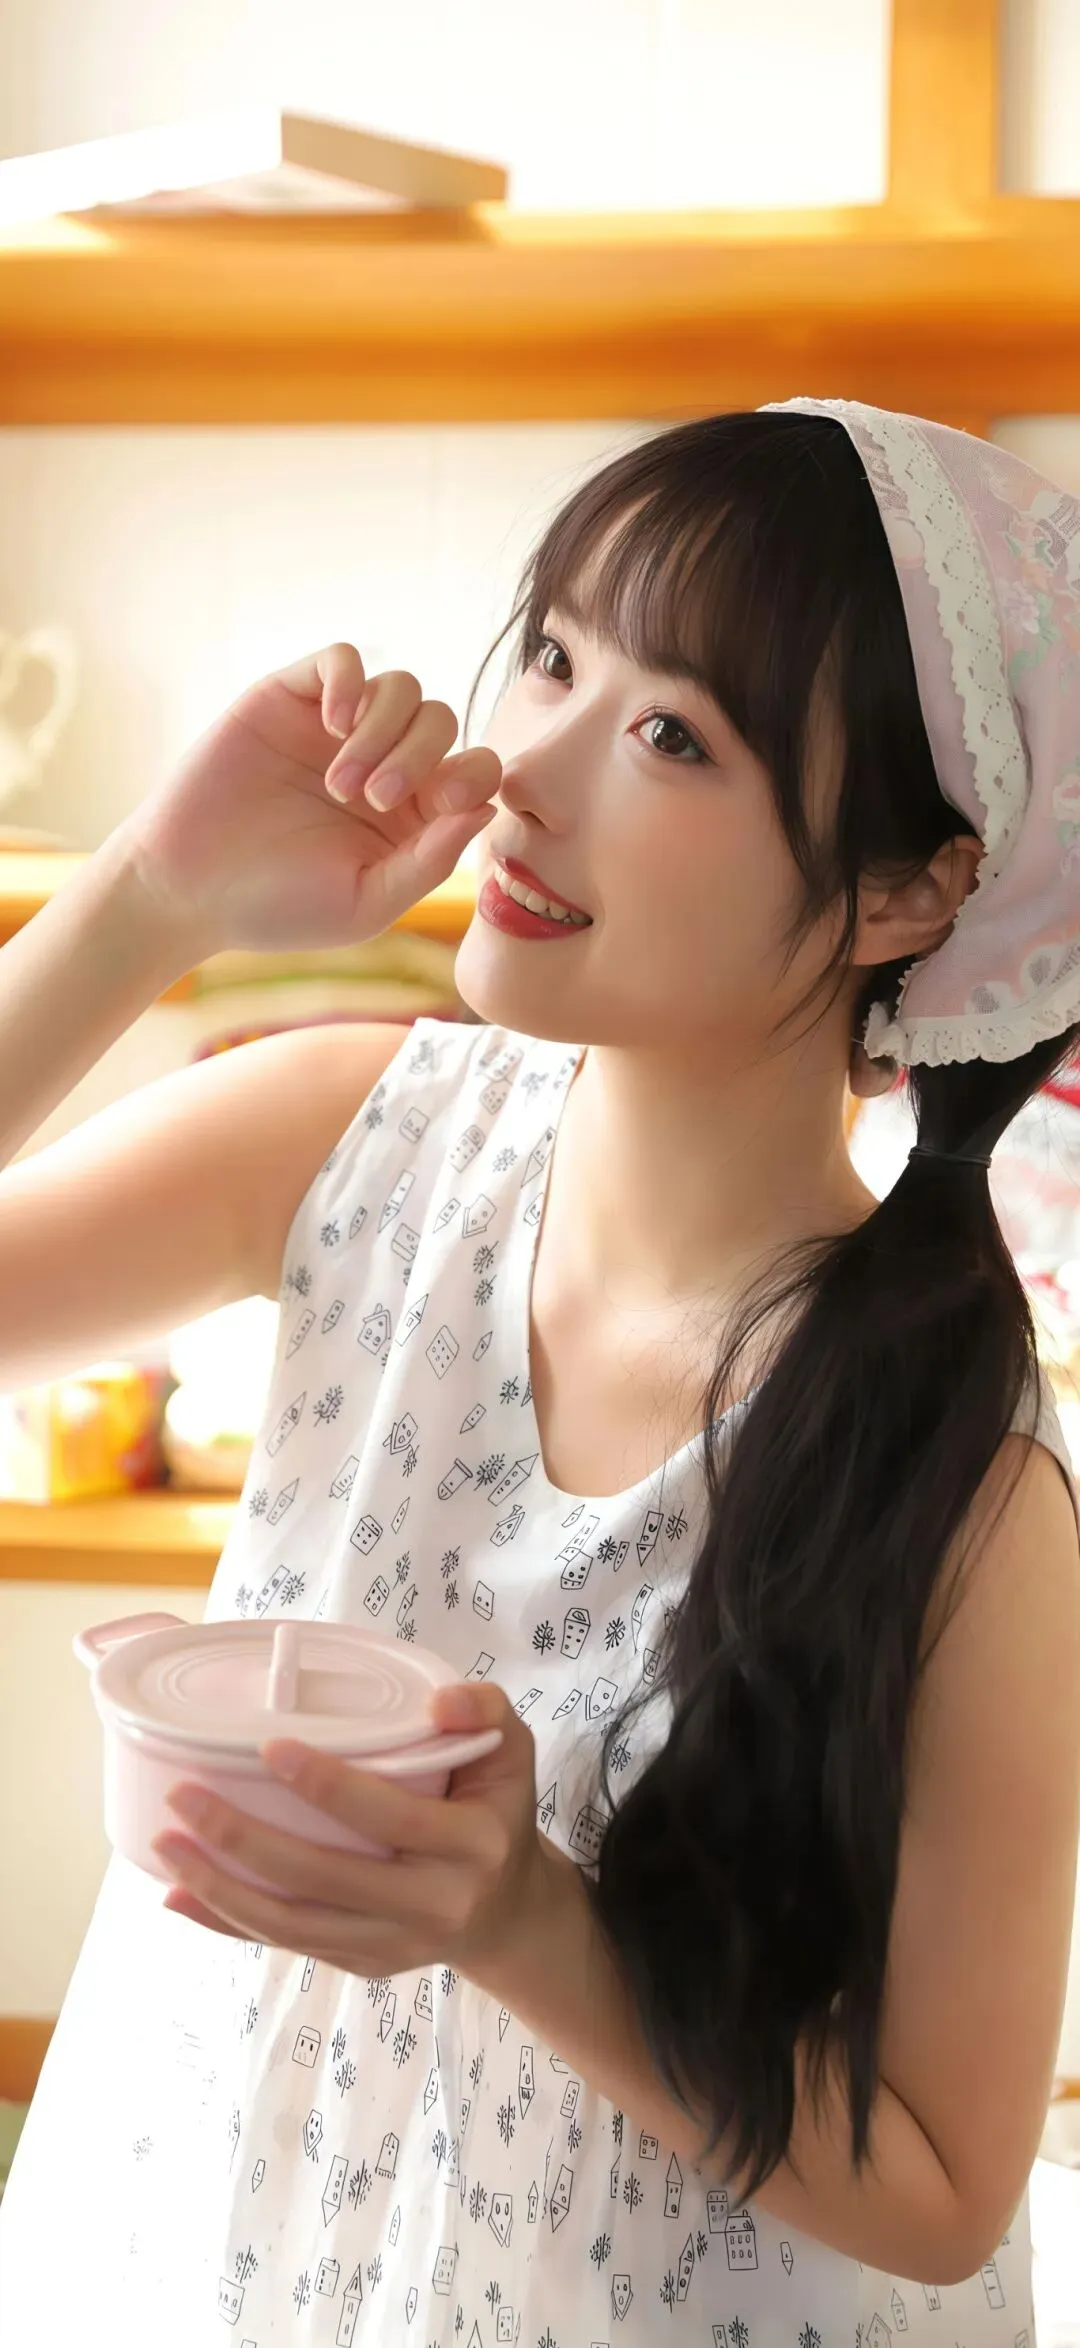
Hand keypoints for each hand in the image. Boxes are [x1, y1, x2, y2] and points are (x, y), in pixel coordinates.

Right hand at [118, 643, 499, 960]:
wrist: (186, 888)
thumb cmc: (276, 906)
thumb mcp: (367, 901)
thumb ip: (430, 859)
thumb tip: (488, 806)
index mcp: (411, 815)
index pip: (472, 769)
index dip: (474, 774)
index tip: (446, 801)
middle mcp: (381, 763)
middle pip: (440, 720)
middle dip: (420, 755)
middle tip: (373, 798)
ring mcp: (334, 728)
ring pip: (401, 688)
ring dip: (383, 730)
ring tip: (340, 782)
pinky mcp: (289, 698)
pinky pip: (342, 659)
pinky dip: (350, 682)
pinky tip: (332, 725)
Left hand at [151, 1681, 547, 1982]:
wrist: (508, 1912)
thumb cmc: (496, 1810)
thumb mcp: (513, 1751)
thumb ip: (485, 1709)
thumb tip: (435, 1700)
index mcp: (473, 1844)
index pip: (389, 1814)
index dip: (326, 1784)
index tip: (266, 1747)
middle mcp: (434, 1903)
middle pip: (323, 1877)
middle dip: (243, 1839)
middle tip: (183, 1795)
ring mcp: (394, 1944)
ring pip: (294, 1925)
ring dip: (220, 1888)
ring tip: (165, 1845)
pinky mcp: (364, 1965)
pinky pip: (287, 1944)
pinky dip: (228, 1923)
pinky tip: (179, 1896)